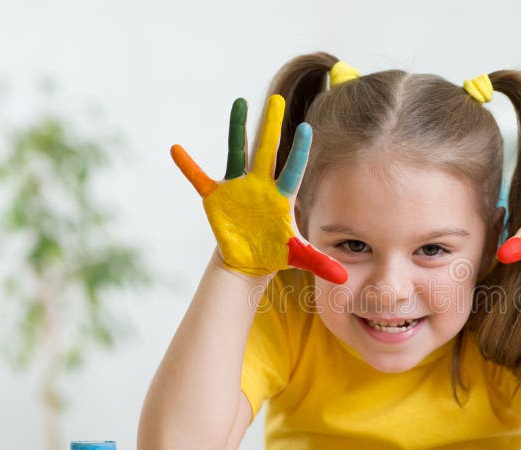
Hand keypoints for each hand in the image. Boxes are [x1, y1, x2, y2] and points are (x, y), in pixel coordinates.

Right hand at [170, 95, 347, 282]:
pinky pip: (199, 178)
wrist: (250, 260)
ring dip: (237, 128)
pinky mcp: (216, 197)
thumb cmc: (277, 252)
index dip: (299, 151)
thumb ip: (320, 262)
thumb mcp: (299, 257)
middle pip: (267, 151)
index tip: (307, 127)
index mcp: (282, 196)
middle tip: (277, 100)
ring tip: (239, 103)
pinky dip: (188, 165)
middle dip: (272, 126)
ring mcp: (238, 187)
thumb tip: (344, 278)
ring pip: (237, 152)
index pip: (293, 170)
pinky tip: (176, 149)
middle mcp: (261, 185)